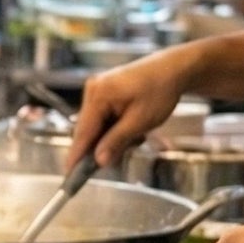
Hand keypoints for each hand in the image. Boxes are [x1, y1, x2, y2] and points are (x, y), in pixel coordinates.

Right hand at [66, 48, 194, 168]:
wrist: (174, 68)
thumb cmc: (161, 92)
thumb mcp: (141, 121)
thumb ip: (117, 141)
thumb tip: (99, 161)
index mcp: (99, 94)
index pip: (83, 131)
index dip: (77, 155)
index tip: (69, 174)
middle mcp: (93, 89)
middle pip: (87, 128)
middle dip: (99, 146)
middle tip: (111, 162)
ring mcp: (97, 88)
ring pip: (95, 123)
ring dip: (109, 136)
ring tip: (135, 137)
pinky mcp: (104, 90)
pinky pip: (101, 115)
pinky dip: (112, 127)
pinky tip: (130, 128)